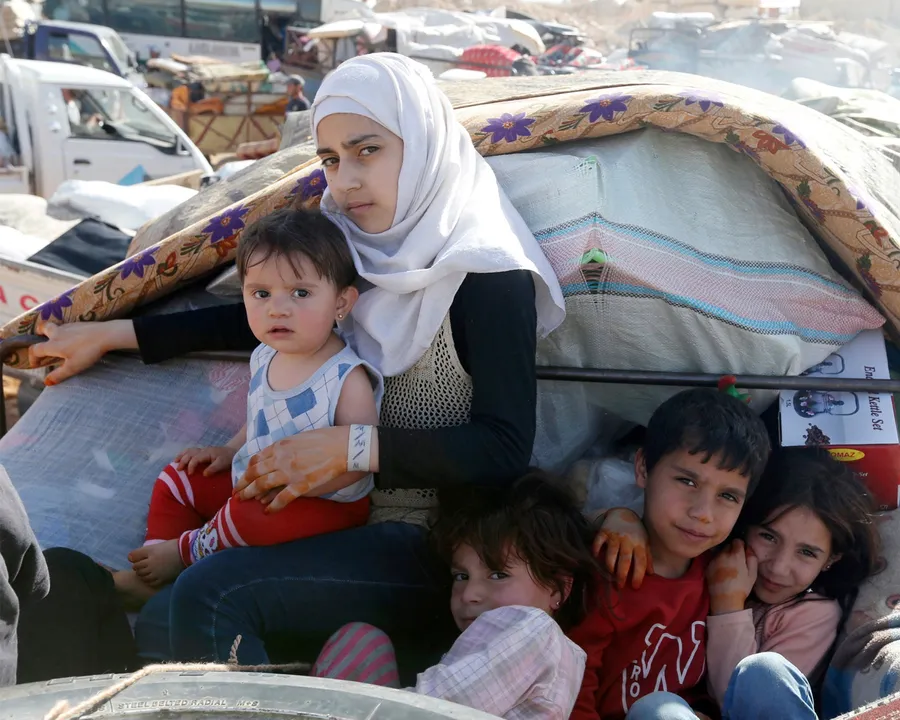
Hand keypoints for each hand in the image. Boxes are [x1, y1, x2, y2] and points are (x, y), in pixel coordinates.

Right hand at [29, 318, 136, 384]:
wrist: (106, 334)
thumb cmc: (88, 352)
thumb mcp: (73, 367)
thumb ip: (59, 375)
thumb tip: (46, 382)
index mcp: (53, 344)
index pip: (35, 349)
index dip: (32, 358)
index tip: (36, 364)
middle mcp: (58, 332)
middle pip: (42, 328)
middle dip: (39, 333)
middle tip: (40, 338)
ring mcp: (70, 326)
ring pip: (56, 326)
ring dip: (53, 331)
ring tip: (58, 340)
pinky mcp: (80, 323)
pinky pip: (68, 326)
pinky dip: (66, 331)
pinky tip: (74, 337)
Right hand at [175, 446, 236, 475]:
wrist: (232, 452)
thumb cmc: (227, 458)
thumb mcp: (223, 464)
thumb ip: (214, 468)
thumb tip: (204, 474)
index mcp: (207, 453)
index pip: (195, 458)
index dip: (191, 466)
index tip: (190, 474)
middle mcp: (202, 450)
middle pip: (189, 453)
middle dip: (183, 461)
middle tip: (178, 469)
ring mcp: (201, 450)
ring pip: (188, 450)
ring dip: (181, 456)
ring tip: (174, 463)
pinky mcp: (201, 452)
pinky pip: (190, 451)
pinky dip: (183, 455)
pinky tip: (179, 459)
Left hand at [233, 426, 350, 511]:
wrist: (344, 446)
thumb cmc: (326, 438)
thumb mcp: (299, 437)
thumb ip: (285, 446)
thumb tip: (276, 454)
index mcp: (281, 445)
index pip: (256, 459)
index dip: (246, 470)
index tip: (243, 477)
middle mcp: (281, 458)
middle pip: (255, 473)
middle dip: (242, 484)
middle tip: (236, 493)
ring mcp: (290, 472)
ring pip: (262, 485)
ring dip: (250, 494)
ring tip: (243, 501)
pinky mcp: (302, 485)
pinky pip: (282, 498)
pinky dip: (272, 506)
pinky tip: (267, 512)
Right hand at [593, 508, 652, 588]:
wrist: (622, 513)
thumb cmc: (635, 531)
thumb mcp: (644, 543)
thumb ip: (647, 558)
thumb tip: (651, 574)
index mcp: (639, 544)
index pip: (640, 562)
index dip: (638, 575)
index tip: (635, 587)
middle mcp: (627, 541)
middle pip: (625, 560)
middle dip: (622, 575)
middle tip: (619, 586)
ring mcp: (614, 536)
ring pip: (611, 554)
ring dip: (610, 566)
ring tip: (609, 576)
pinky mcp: (603, 532)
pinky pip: (598, 543)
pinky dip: (596, 550)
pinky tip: (596, 557)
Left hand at [707, 539, 756, 614]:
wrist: (725, 599)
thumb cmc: (742, 587)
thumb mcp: (752, 574)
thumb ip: (752, 558)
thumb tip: (748, 548)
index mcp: (736, 555)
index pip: (737, 541)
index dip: (741, 546)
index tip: (742, 553)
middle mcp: (723, 554)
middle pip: (728, 546)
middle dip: (732, 551)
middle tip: (736, 562)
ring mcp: (714, 560)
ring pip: (720, 552)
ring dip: (724, 556)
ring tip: (728, 568)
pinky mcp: (708, 566)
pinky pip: (714, 560)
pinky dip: (717, 563)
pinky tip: (721, 572)